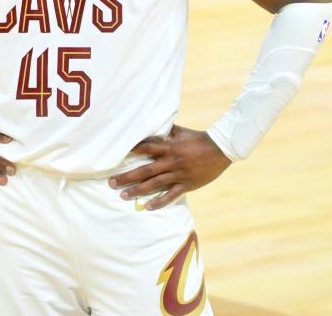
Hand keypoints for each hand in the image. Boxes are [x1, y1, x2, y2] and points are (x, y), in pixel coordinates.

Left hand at [108, 125, 231, 210]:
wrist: (220, 149)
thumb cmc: (198, 138)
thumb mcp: (181, 131)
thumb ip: (165, 131)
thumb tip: (152, 125)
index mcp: (168, 147)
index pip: (145, 148)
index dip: (131, 151)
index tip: (115, 157)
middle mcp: (171, 161)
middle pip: (145, 170)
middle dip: (127, 177)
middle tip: (111, 183)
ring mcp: (178, 174)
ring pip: (154, 184)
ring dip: (137, 190)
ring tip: (123, 196)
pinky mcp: (187, 184)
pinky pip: (171, 195)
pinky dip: (159, 202)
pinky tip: (147, 207)